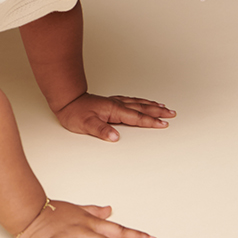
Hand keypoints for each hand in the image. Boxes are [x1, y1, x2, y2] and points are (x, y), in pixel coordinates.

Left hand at [55, 92, 174, 140]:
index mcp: (114, 110)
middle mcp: (116, 104)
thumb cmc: (74, 112)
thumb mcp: (86, 124)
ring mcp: (114, 102)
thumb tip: (115, 137)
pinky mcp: (110, 102)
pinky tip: (142, 103)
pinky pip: (130, 101)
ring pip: (137, 103)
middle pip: (141, 108)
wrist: (66, 100)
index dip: (151, 121)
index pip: (136, 117)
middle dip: (157, 111)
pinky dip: (140, 102)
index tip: (164, 123)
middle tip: (171, 113)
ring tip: (162, 106)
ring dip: (151, 105)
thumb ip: (101, 130)